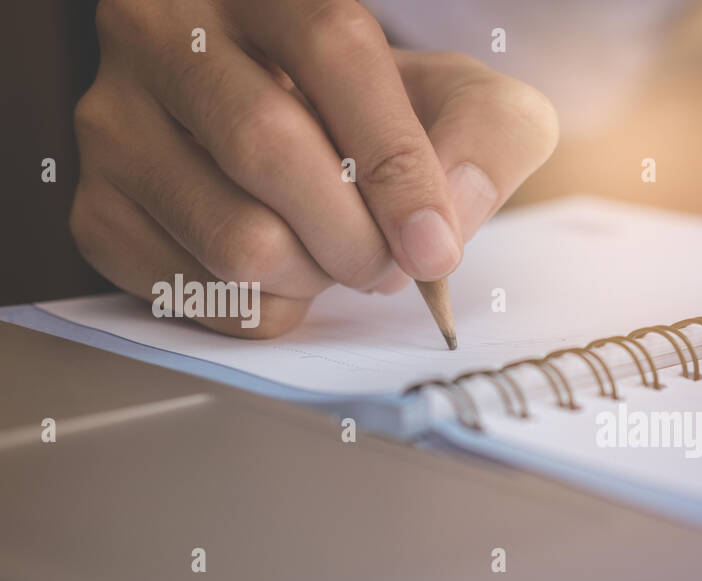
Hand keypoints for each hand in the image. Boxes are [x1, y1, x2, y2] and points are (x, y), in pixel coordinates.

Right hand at [71, 0, 557, 337]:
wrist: (311, 141)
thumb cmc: (384, 121)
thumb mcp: (463, 103)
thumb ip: (488, 135)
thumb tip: (449, 210)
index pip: (332, 50)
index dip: (393, 161)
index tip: (434, 245)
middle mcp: (168, 32)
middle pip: (267, 148)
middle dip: (356, 238)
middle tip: (388, 264)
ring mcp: (117, 120)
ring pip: (233, 237)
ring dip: (313, 279)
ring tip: (332, 258)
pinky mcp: (96, 206)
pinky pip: (195, 295)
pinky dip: (267, 311)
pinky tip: (284, 278)